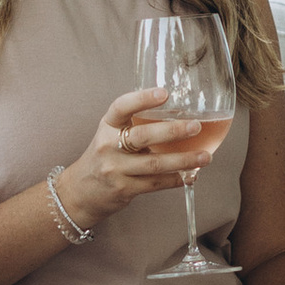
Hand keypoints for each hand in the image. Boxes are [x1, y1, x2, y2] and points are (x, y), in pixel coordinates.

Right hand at [52, 89, 227, 234]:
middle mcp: (109, 146)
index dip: (142, 99)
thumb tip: (178, 111)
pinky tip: (191, 175)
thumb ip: (135, 123)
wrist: (79, 192)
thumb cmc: (104, 156)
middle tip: (196, 126)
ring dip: (183, 160)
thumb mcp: (111, 133)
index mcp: (107, 126)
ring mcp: (115, 170)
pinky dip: (176, 180)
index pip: (121, 107)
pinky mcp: (124, 189)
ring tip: (205, 157)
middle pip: (142, 136)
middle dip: (172, 131)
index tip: (164, 93)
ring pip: (154, 164)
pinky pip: (155, 184)